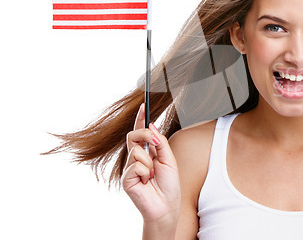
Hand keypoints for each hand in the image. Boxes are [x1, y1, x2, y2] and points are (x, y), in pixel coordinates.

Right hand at [122, 103, 180, 225]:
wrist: (166, 205)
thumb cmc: (169, 184)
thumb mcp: (169, 158)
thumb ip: (160, 142)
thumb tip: (151, 125)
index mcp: (147, 151)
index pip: (140, 132)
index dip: (140, 118)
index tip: (143, 104)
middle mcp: (136, 157)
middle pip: (133, 135)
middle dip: (144, 134)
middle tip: (155, 143)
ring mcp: (130, 167)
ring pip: (136, 150)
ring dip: (150, 162)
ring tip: (153, 175)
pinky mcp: (126, 178)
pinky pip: (136, 165)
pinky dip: (145, 172)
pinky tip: (146, 182)